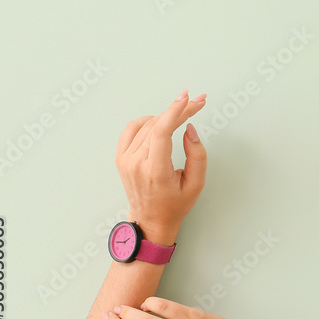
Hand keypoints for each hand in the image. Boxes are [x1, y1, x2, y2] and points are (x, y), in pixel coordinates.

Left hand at [115, 90, 207, 244]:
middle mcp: (136, 164)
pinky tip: (160, 120)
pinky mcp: (120, 157)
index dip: (175, 112)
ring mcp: (125, 160)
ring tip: (183, 112)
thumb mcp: (196, 184)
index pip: (161, 132)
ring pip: (146, 125)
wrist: (150, 219)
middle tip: (197, 102)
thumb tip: (189, 129)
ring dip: (167, 115)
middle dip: (179, 110)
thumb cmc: (174, 204)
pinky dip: (148, 121)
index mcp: (154, 171)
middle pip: (157, 125)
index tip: (188, 98)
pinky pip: (132, 129)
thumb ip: (197, 155)